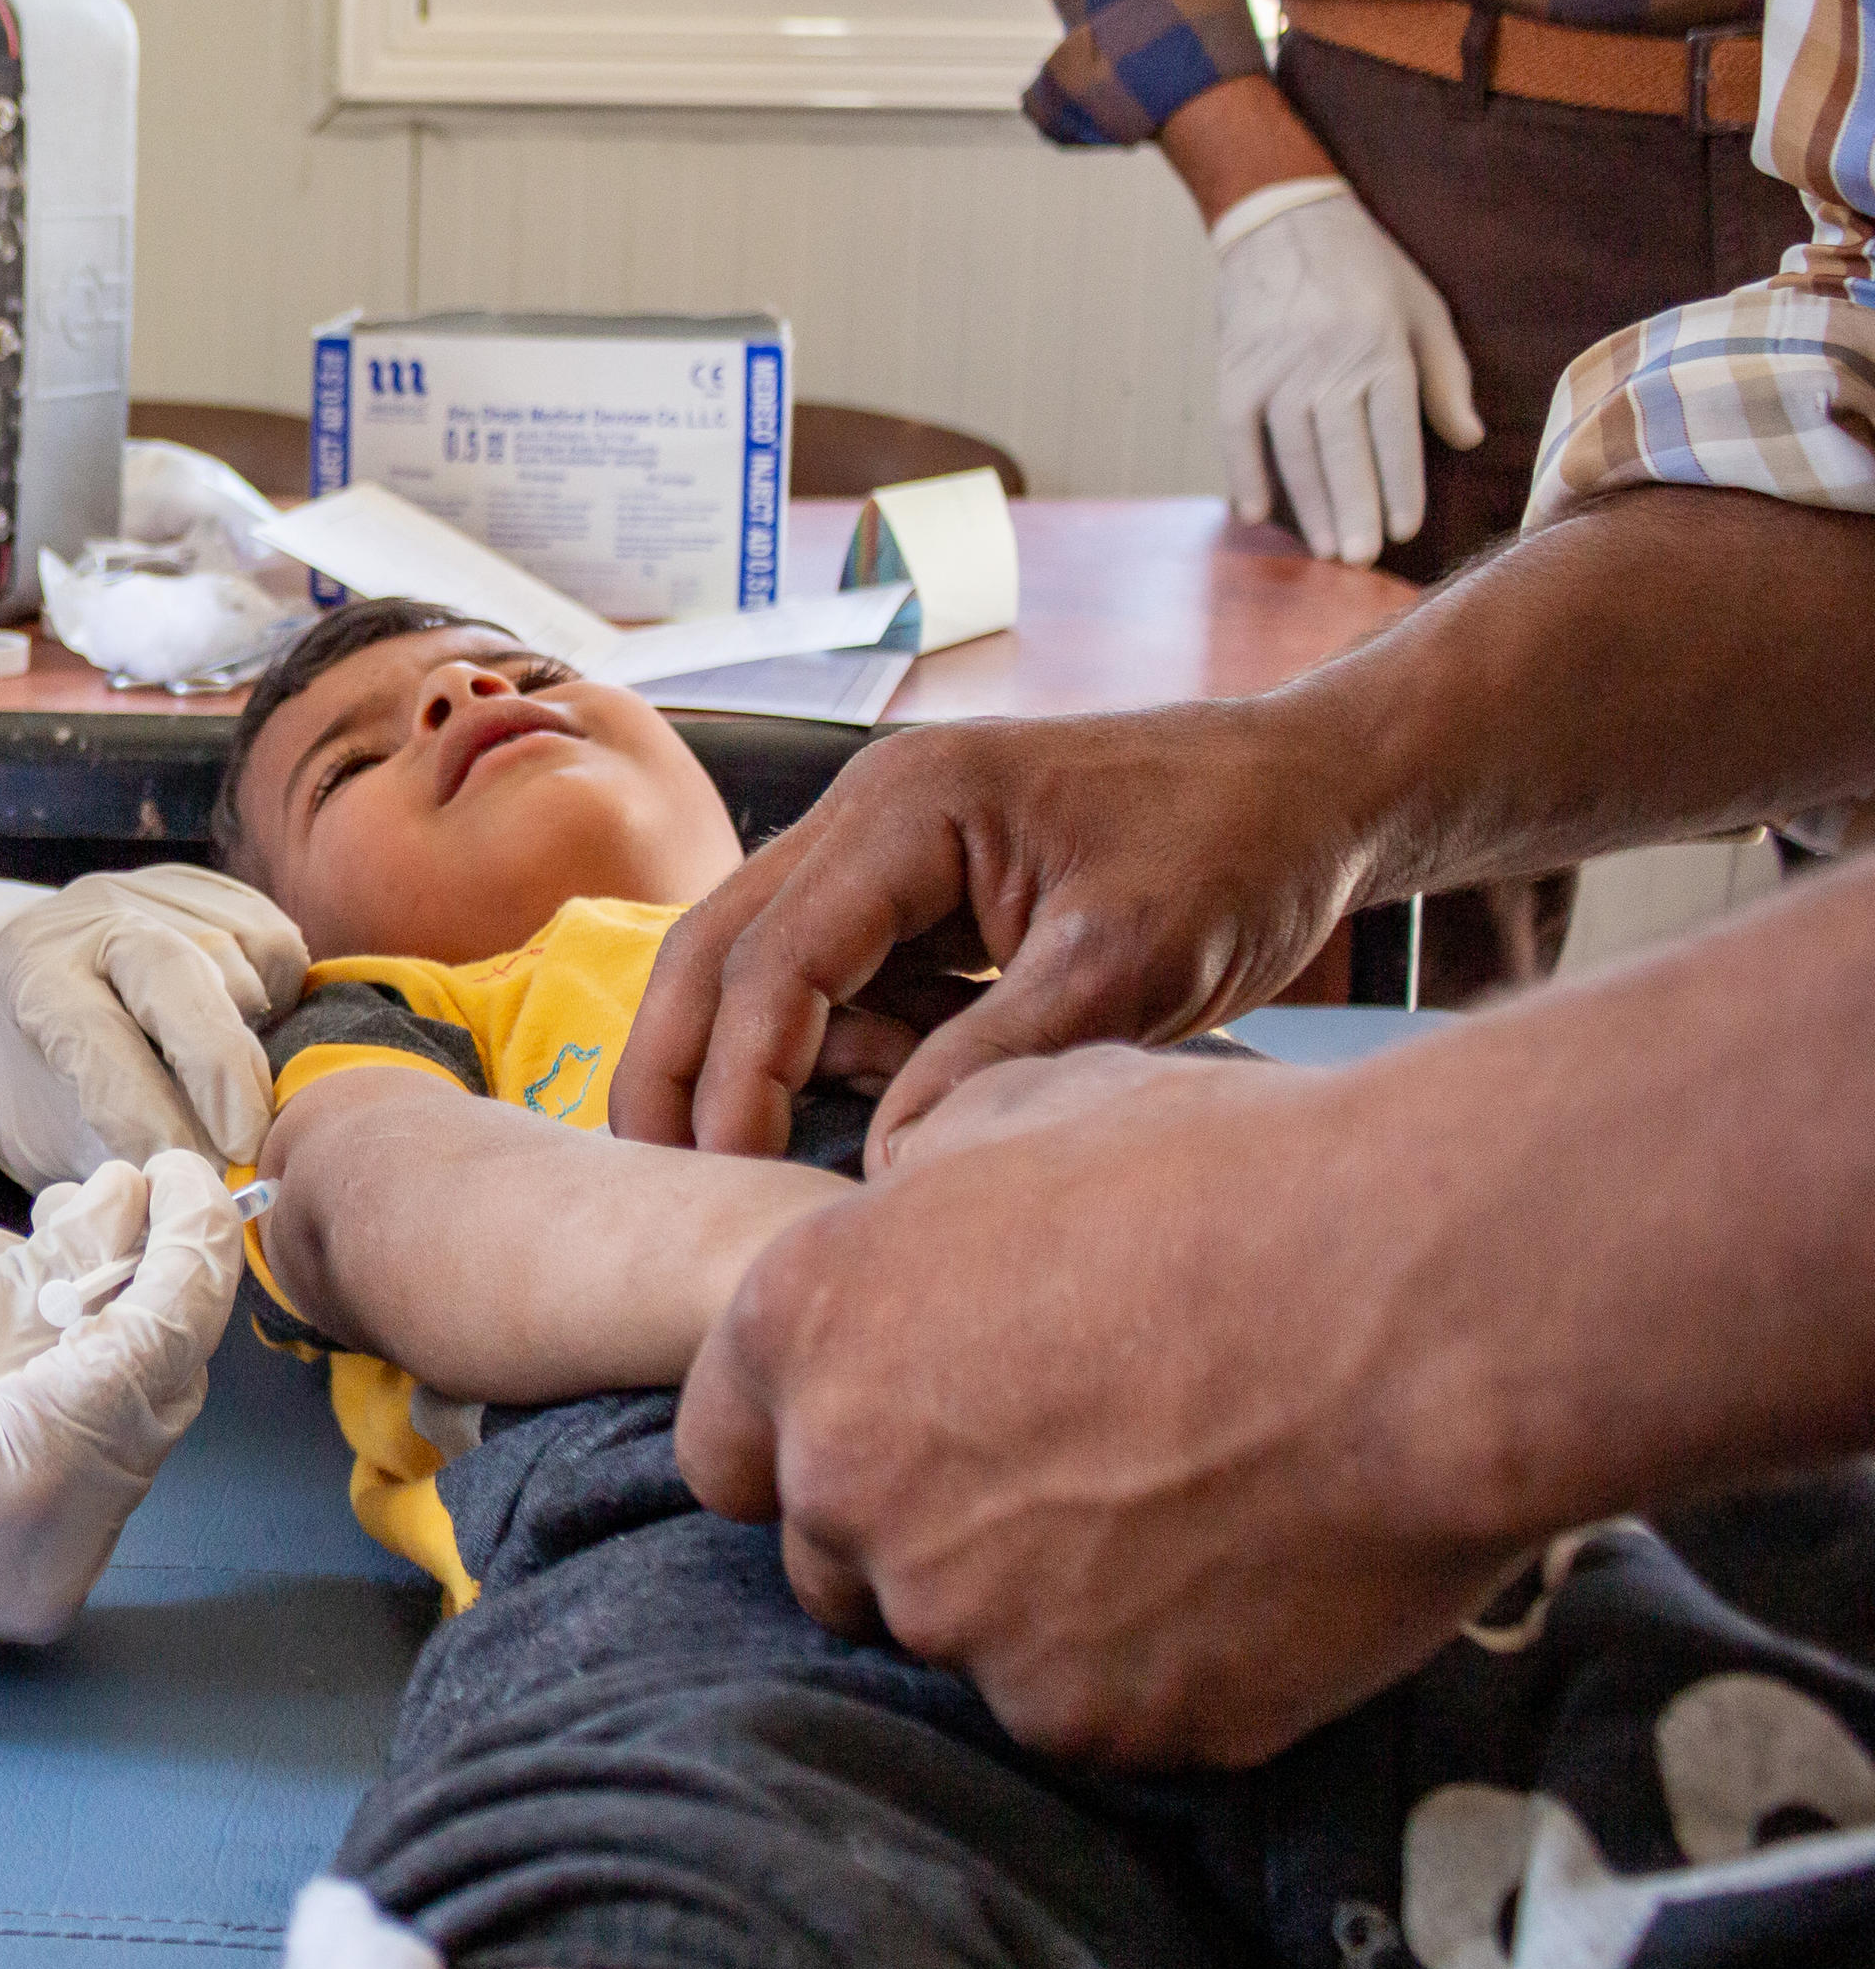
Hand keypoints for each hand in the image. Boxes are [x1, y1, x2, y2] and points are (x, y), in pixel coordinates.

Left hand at [0, 864, 308, 1181]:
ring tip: (239, 1101)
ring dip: (251, 1044)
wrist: (57, 1007)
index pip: (91, 1034)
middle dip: (216, 1059)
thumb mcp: (63, 1127)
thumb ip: (123, 1152)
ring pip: (233, 962)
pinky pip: (274, 947)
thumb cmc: (60, 1088)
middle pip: (168, 968)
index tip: (186, 1171)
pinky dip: (277, 1001)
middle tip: (248, 1141)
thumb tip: (203, 1188)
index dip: (142, 1106)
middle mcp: (91, 915)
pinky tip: (254, 1033)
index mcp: (32, 973)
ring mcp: (156, 891)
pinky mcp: (216, 890)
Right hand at [0, 1152, 241, 1724]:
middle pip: (164, 1386)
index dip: (194, 1243)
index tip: (189, 1174)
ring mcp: (61, 1573)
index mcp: (34, 1463)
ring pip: (134, 1423)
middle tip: (126, 1197)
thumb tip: (135, 1199)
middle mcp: (72, 1538)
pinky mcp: (42, 1579)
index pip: (168, 1338)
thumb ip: (51, 1264)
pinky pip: (95, 1464)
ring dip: (112, 1327)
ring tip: (54, 1246)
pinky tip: (28, 1322)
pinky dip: (78, 1385)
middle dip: (154, 1282)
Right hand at [616, 703, 1356, 1159]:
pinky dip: (835, 1042)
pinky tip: (894, 1092)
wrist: (1316, 789)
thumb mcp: (1129, 970)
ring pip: (758, 958)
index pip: (777, 955)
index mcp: (909, 806)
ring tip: (788, 1148)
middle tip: (651, 1175)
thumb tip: (883, 1162)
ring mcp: (884, 844)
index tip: (729, 1180)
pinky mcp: (917, 886)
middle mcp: (870, 810)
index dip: (740, 1075)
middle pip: (714, 943)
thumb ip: (994, 1062)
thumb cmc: (1239, 853)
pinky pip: (831, 971)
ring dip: (755, 1056)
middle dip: (675, 1061)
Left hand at [673, 1052, 1522, 1767]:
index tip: (886, 1436)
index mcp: (802, 1331)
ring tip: (1176, 1504)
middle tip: (1056, 1473)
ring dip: (1035, 1600)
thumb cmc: (1231, 1173)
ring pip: (966, 1641)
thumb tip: (905, 1198)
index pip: (723, 1449)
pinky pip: (1096, 1708)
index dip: (804, 1445)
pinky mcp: (1098, 1716)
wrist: (1418, 1298)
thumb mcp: (1029, 1107)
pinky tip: (1241, 1569)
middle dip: (913, 1531)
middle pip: (832, 1563)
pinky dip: (1152, 1664)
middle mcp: (851, 1485)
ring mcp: (968, 1618)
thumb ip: (922, 1180)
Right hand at [1210, 178, 1485, 567]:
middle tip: (1361, 560)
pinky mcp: (1235, 370)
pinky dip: (1245, 473)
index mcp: (1381, 347)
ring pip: (1293, 448)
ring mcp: (1276, 367)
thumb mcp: (1422, 308)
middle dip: (1354, 507)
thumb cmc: (1366, 268)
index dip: (1400, 482)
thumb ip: (1445, 375)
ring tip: (1328, 549)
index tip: (1405, 529)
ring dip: (1310, 503)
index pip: (1394, 429)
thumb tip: (1468, 438)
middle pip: (1342, 448)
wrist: (1282, 221)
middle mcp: (1328, 360)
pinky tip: (1257, 513)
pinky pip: (1237, 432)